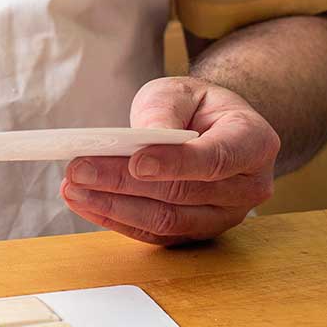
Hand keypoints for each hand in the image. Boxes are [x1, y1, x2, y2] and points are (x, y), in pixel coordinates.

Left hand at [61, 77, 279, 244]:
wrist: (209, 129)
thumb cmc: (196, 107)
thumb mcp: (180, 92)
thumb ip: (165, 112)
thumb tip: (146, 140)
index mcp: (254, 142)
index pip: (217, 158)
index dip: (175, 163)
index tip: (136, 162)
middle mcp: (247, 187)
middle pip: (183, 193)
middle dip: (124, 182)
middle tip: (79, 169)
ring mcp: (224, 216)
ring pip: (167, 220)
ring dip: (114, 206)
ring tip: (73, 187)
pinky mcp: (196, 233)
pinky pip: (155, 234)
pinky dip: (116, 219)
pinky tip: (85, 203)